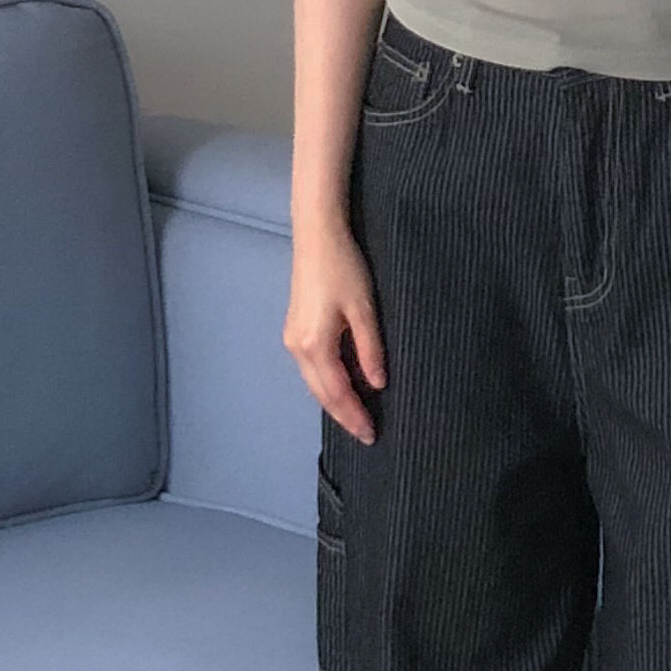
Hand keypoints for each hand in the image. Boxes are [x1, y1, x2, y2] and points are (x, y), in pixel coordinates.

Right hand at [285, 216, 385, 444]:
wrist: (317, 235)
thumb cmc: (344, 268)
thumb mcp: (364, 309)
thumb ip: (370, 349)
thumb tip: (378, 384)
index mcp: (315, 345)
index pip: (337, 392)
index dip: (354, 416)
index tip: (371, 435)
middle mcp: (297, 347)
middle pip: (321, 393)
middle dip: (343, 415)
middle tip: (366, 435)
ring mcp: (292, 338)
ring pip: (313, 382)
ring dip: (333, 401)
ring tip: (356, 417)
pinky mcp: (294, 329)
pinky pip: (310, 368)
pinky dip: (326, 383)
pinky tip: (341, 387)